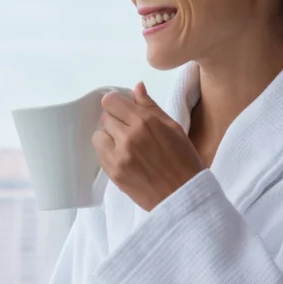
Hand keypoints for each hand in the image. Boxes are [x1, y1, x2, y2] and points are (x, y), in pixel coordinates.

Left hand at [93, 82, 203, 210]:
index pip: (112, 101)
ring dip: (108, 137)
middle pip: (104, 117)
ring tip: (124, 145)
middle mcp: (129, 137)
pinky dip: (108, 153)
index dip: (116, 103)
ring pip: (98, 135)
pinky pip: (100, 154)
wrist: (183, 196)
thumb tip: (137, 87)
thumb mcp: (173, 128)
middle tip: (128, 129)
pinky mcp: (113, 173)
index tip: (121, 108)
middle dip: (114, 120)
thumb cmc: (184, 162)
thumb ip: (150, 106)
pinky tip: (124, 157)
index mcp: (146, 122)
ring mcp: (119, 156)